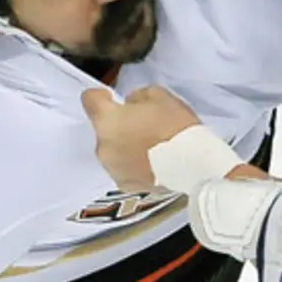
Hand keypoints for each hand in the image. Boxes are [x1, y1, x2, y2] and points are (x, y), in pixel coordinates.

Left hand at [81, 86, 201, 191]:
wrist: (192, 168)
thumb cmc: (175, 127)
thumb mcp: (160, 96)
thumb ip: (137, 97)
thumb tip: (129, 105)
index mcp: (107, 120)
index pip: (89, 99)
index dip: (100, 96)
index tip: (112, 98)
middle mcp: (102, 146)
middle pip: (103, 129)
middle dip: (117, 125)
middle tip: (142, 125)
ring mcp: (112, 169)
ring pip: (112, 150)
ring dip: (123, 146)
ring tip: (149, 148)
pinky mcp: (124, 186)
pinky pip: (123, 168)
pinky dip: (132, 165)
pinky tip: (151, 164)